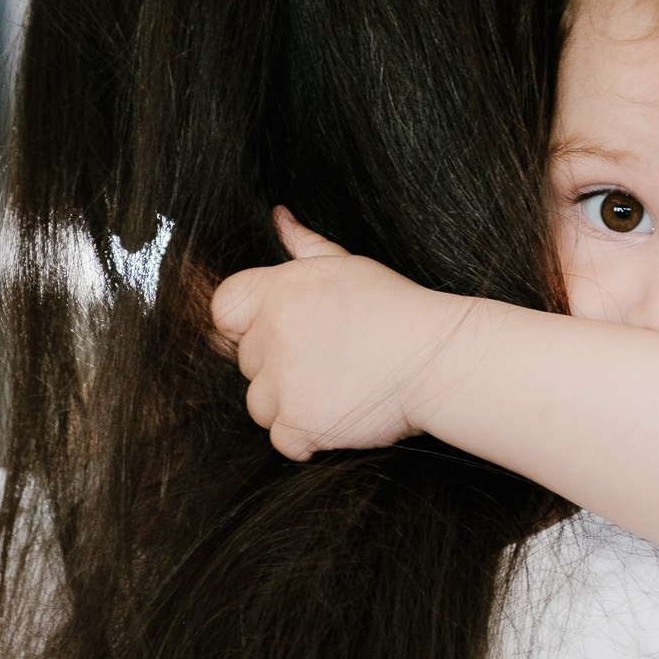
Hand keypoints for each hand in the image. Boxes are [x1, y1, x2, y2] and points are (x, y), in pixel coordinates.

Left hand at [210, 209, 454, 458]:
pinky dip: (308, 437)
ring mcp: (282, 383)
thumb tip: (279, 218)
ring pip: (259, 404)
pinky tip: (339, 416)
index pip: (223, 309)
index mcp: (277, 291)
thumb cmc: (397, 309)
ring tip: (335, 390)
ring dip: (288, 404)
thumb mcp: (348, 265)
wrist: (436, 359)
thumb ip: (304, 244)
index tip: (282, 334)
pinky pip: (283, 440)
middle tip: (328, 361)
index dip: (246, 325)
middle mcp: (271, 335)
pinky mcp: (298, 424)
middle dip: (278, 366)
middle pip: (246, 362)